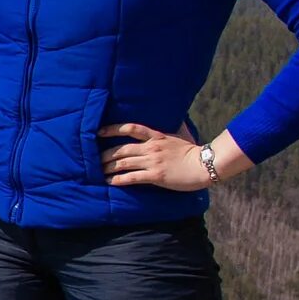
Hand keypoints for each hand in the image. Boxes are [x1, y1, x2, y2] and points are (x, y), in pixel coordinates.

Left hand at [101, 123, 246, 189]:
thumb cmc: (193, 151)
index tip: (99, 131)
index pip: (130, 128)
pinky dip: (118, 180)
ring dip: (108, 168)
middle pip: (121, 149)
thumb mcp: (180, 134)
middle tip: (94, 159)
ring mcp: (152, 162)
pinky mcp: (155, 176)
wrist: (204, 165)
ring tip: (98, 171)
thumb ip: (172, 127)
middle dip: (105, 155)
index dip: (113, 129)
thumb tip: (175, 117)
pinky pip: (132, 178)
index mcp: (156, 136)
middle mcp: (151, 147)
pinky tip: (110, 182)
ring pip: (123, 163)